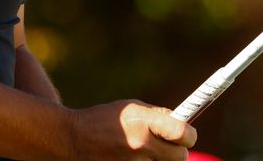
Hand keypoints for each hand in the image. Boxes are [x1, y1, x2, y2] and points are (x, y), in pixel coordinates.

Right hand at [68, 100, 197, 160]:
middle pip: (180, 157)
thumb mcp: (132, 108)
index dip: (189, 134)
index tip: (186, 134)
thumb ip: (158, 116)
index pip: (184, 134)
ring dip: (158, 159)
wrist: (73, 139)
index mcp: (144, 123)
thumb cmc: (104, 120)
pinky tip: (130, 157)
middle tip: (168, 146)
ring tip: (141, 151)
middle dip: (177, 151)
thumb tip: (182, 121)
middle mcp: (141, 145)